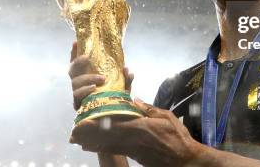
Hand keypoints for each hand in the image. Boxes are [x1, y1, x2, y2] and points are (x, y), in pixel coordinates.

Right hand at [69, 41, 133, 109]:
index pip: (78, 63)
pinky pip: (77, 96)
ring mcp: (77, 94)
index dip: (74, 53)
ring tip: (101, 79)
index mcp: (87, 77)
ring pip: (75, 83)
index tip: (76, 42)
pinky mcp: (77, 105)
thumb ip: (125, 80)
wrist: (113, 120)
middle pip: (72, 70)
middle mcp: (79, 84)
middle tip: (87, 57)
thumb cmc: (114, 101)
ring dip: (87, 78)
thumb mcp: (122, 89)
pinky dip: (84, 90)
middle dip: (77, 62)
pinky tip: (93, 88)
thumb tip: (128, 70)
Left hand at [70, 99, 202, 166]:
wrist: (184, 160)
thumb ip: (149, 109)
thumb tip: (135, 100)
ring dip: (92, 141)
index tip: (85, 119)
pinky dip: (101, 149)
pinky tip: (92, 147)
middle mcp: (133, 139)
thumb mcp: (167, 117)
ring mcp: (133, 149)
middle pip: (107, 135)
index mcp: (141, 127)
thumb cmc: (178, 137)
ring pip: (108, 144)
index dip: (98, 122)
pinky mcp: (134, 156)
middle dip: (90, 133)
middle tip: (75, 130)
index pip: (115, 123)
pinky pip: (114, 151)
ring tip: (78, 138)